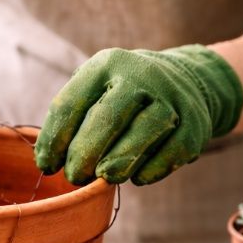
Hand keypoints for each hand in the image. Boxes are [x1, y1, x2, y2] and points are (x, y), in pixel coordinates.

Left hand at [34, 45, 242, 184]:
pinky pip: (170, 152)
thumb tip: (47, 162)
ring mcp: (171, 97)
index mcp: (105, 64)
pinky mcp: (195, 122)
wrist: (186, 79)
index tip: (46, 166)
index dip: (53, 141)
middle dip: (83, 155)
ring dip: (117, 163)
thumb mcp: (94, 90)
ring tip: (103, 177)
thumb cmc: (120, 95)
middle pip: (105, 120)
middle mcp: (140, 75)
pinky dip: (150, 170)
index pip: (69, 105)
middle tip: (74, 176)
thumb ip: (70, 121)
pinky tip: (136, 177)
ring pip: (141, 135)